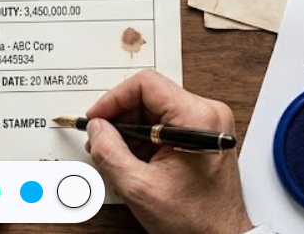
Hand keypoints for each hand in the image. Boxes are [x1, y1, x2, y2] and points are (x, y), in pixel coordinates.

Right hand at [84, 69, 252, 233]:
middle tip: (101, 139)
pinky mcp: (203, 136)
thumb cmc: (196, 219)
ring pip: (155, 110)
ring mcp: (208, 125)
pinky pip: (166, 124)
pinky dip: (145, 139)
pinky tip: (134, 160)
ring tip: (116, 155)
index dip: (113, 99)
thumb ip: (110, 152)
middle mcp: (208, 115)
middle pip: (150, 96)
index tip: (97, 118)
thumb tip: (96, 128)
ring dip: (131, 130)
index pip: (146, 84)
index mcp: (197, 118)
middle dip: (120, 117)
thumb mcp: (140, 187)